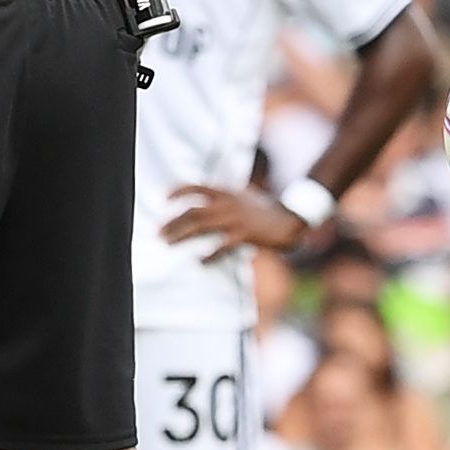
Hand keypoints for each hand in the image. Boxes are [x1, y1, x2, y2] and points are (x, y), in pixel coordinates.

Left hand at [163, 183, 309, 258]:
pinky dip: (208, 255)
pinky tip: (199, 262)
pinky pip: (221, 247)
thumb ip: (226, 196)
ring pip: (201, 226)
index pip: (197, 187)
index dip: (179, 191)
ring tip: (168, 243)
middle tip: (159, 232)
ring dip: (181, 235)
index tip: (164, 198)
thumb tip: (208, 199)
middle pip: (193, 212)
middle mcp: (228, 204)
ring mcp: (236, 219)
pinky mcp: (244, 236)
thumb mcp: (245, 195)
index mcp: (227, 192)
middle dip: (173, 222)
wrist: (290, 219)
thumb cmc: (266, 208)